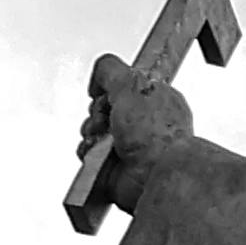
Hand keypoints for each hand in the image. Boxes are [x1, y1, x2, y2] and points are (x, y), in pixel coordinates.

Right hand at [76, 49, 197, 204]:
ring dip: (91, 134)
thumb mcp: (132, 84)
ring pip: (92, 131)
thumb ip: (111, 69)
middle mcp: (145, 124)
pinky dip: (88, 153)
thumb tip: (99, 73)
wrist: (156, 175)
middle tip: (110, 122)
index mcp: (157, 100)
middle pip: (101, 109)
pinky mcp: (115, 167)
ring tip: (107, 141)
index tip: (110, 95)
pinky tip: (101, 154)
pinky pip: (88, 154)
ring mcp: (130, 147)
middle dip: (97, 114)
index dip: (108, 91)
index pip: (120, 88)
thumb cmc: (157, 135)